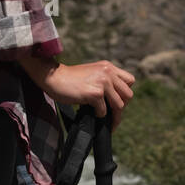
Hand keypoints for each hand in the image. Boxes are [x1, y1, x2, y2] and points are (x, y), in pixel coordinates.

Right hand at [18, 56, 134, 130]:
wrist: (54, 77)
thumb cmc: (71, 79)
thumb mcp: (92, 73)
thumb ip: (105, 80)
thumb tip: (116, 101)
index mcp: (108, 67)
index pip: (130, 81)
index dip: (124, 93)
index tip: (115, 101)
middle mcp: (108, 72)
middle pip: (128, 95)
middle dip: (121, 107)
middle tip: (112, 114)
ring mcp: (103, 82)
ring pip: (119, 105)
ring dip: (112, 115)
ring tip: (103, 117)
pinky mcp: (95, 93)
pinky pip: (104, 111)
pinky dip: (99, 115)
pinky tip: (91, 112)